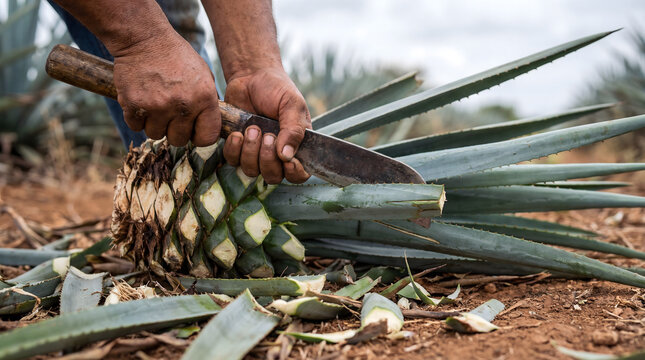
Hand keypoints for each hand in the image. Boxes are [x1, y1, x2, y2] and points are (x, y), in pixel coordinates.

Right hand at [112, 30, 219, 146]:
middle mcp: (182, 105)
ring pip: (155, 135)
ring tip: (154, 103)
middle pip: (178, 140)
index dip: (198, 136)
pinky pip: (136, 127)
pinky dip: (136, 117)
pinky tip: (141, 100)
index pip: (207, 138)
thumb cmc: (176, 56)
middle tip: (169, 113)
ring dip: (154, 124)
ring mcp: (157, 106)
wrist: (144, 38)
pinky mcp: (134, 105)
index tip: (192, 130)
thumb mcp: (203, 75)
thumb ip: (208, 102)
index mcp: (204, 98)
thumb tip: (209, 126)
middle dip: (173, 130)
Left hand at [222, 68, 310, 183]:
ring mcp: (255, 152)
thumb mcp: (292, 105)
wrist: (250, 76)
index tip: (288, 161)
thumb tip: (287, 156)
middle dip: (268, 158)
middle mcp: (276, 154)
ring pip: (252, 171)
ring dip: (250, 152)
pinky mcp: (237, 147)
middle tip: (267, 135)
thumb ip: (294, 130)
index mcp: (296, 146)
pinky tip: (237, 133)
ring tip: (252, 128)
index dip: (295, 173)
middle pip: (273, 176)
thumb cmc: (277, 89)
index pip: (300, 174)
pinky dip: (234, 149)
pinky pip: (233, 161)